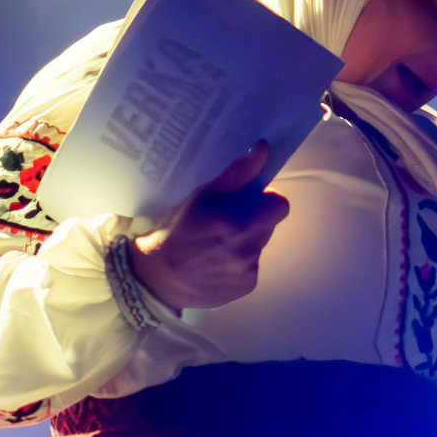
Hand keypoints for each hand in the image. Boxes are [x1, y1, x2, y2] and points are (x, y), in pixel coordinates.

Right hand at [128, 144, 290, 310]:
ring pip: (259, 245)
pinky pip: (252, 266)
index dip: (264, 199)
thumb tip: (262, 150)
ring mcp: (248, 271)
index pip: (279, 205)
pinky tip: (216, 262)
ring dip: (245, 240)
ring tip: (216, 243)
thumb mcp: (200, 197)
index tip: (246, 200)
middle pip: (269, 224)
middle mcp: (246, 250)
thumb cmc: (175, 233)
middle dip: (254, 218)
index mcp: (237, 223)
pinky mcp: (246, 286)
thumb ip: (236, 175)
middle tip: (226, 221)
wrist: (157, 280)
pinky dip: (238, 262)